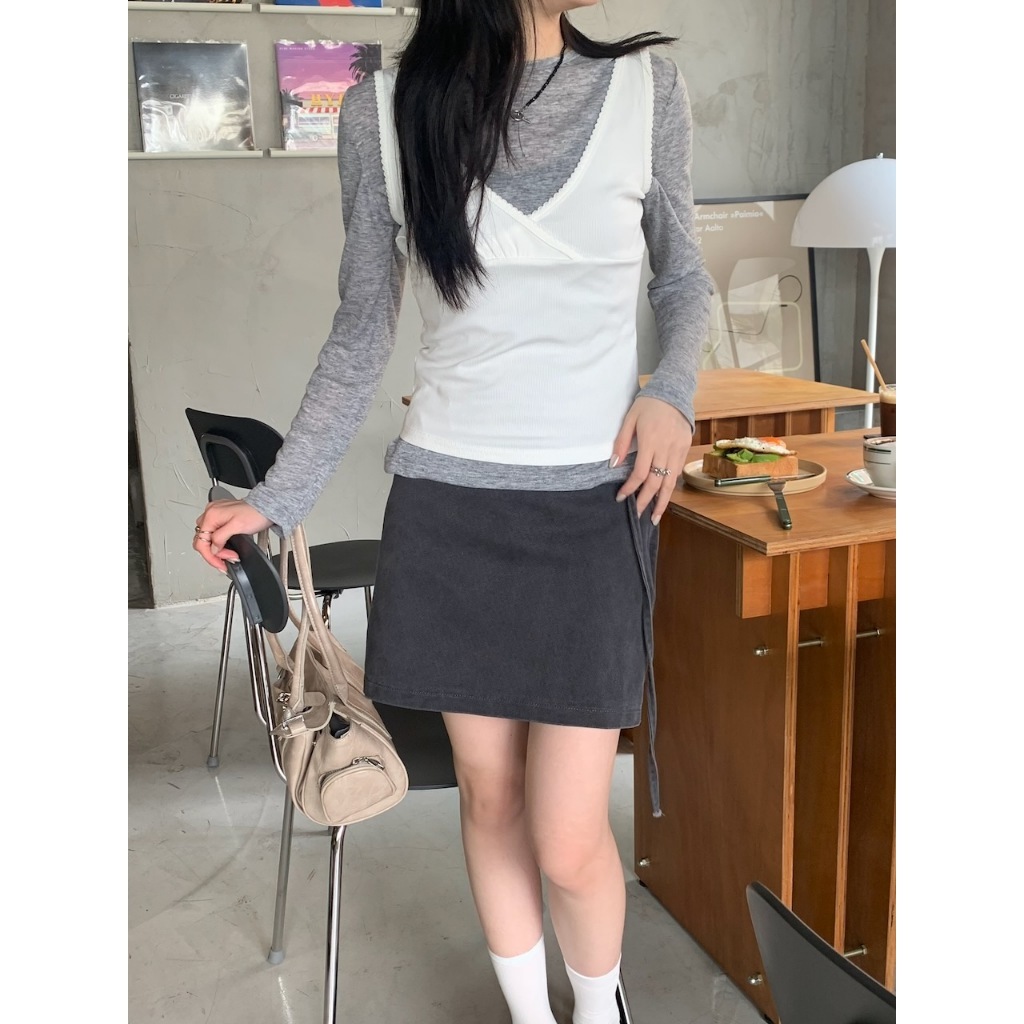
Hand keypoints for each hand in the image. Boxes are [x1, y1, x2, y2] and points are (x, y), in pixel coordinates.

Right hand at [193, 499, 272, 572]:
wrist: (265, 508)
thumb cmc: (255, 514)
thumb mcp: (237, 527)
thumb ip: (221, 538)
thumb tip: (213, 548)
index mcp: (211, 516)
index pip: (201, 543)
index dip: (211, 557)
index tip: (221, 564)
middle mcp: (210, 513)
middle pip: (203, 541)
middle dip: (215, 554)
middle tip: (228, 560)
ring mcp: (215, 515)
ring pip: (208, 539)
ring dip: (217, 550)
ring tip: (230, 556)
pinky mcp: (221, 517)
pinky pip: (214, 534)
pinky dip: (220, 543)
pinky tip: (227, 548)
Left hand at [611, 396, 692, 524]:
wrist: (674, 391)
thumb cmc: (647, 405)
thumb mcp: (629, 419)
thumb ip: (621, 442)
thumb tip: (614, 465)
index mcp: (651, 440)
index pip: (641, 473)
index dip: (631, 488)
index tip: (621, 497)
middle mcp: (667, 448)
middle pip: (657, 482)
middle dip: (646, 501)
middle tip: (637, 516)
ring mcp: (678, 449)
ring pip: (670, 481)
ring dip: (662, 501)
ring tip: (654, 517)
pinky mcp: (685, 448)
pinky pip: (677, 472)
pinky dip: (670, 487)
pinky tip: (663, 498)